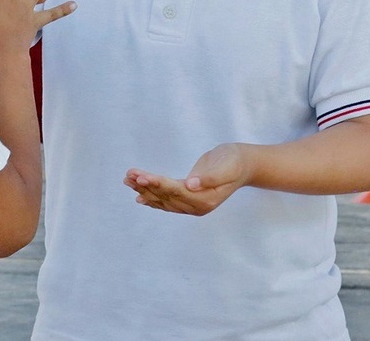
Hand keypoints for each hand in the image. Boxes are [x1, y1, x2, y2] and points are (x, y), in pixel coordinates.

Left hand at [124, 143, 253, 215]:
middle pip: (166, 197)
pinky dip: (152, 198)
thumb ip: (210, 177)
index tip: (142, 176)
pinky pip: (166, 201)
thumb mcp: (226, 166)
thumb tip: (191, 185)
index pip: (177, 192)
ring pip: (163, 200)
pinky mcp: (188, 200)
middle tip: (129, 175)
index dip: (158, 184)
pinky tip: (139, 195)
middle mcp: (197, 206)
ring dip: (144, 190)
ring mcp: (192, 205)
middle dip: (146, 185)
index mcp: (206, 200)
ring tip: (128, 179)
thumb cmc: (234, 162)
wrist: (241, 165)